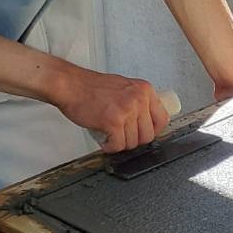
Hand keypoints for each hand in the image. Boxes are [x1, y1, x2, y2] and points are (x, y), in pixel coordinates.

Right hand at [54, 65, 170, 151]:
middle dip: (134, 140)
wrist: (70, 85)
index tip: (142, 133)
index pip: (162, 119)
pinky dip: (110, 147)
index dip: (152, 131)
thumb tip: (146, 120)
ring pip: (132, 142)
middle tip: (121, 136)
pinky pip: (118, 145)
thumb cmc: (91, 87)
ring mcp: (127, 110)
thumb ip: (137, 101)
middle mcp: (139, 99)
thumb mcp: (124, 87)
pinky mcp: (113, 122)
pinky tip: (104, 140)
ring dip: (120, 143)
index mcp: (144, 90)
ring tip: (110, 136)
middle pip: (148, 135)